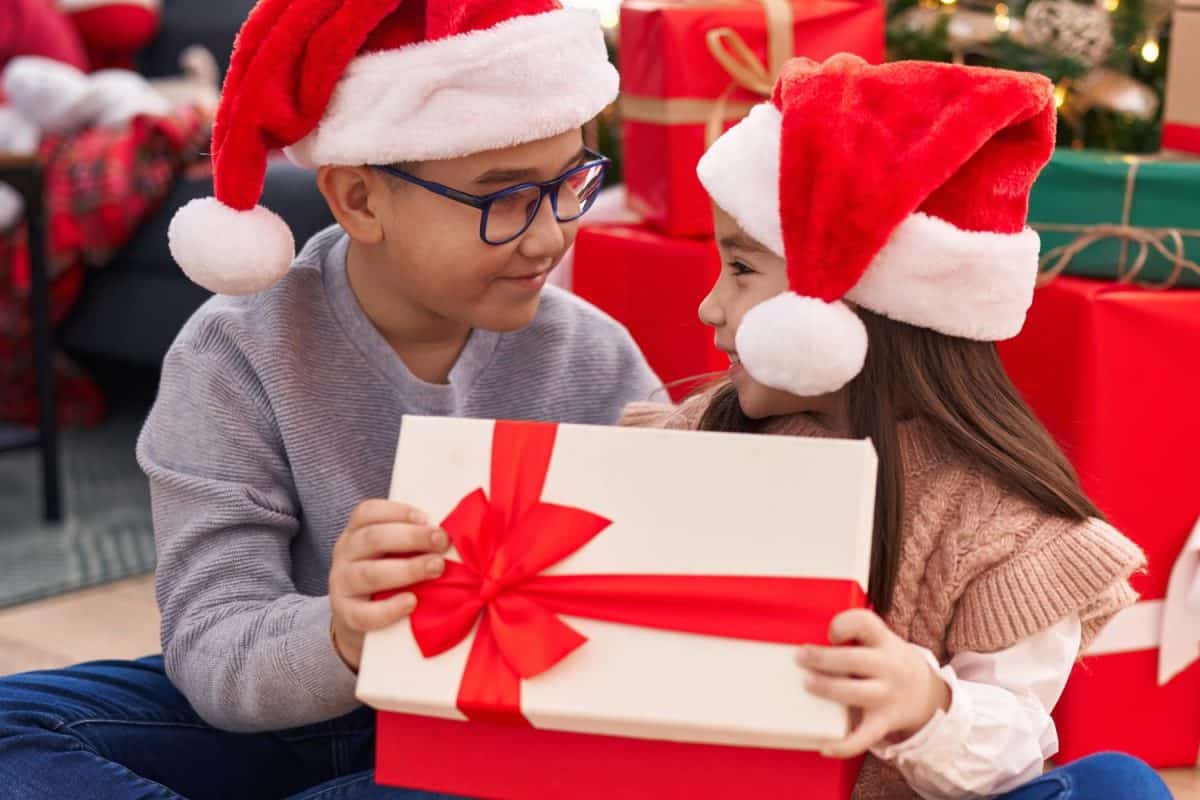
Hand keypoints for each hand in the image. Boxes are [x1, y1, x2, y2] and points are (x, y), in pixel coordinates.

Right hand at [328, 499, 450, 671]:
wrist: (357, 618)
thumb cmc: (386, 574)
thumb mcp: (391, 552)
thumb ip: (411, 540)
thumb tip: (448, 533)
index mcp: (356, 532)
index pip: (367, 512)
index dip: (397, 511)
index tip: (425, 517)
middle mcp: (345, 554)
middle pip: (373, 538)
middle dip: (412, 537)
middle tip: (441, 541)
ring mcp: (341, 584)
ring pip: (370, 574)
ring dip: (407, 569)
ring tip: (436, 568)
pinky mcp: (346, 615)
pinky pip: (365, 613)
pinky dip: (390, 609)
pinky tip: (412, 602)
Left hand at [796, 609, 950, 757]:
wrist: (926, 694)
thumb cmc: (889, 663)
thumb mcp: (881, 642)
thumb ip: (854, 639)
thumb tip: (808, 645)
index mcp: (884, 641)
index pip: (864, 622)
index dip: (843, 625)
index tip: (831, 634)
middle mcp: (888, 667)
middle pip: (853, 659)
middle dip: (822, 658)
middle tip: (800, 658)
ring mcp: (887, 695)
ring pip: (855, 693)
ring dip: (827, 689)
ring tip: (807, 684)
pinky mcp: (883, 722)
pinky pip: (863, 737)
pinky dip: (843, 745)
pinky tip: (824, 746)